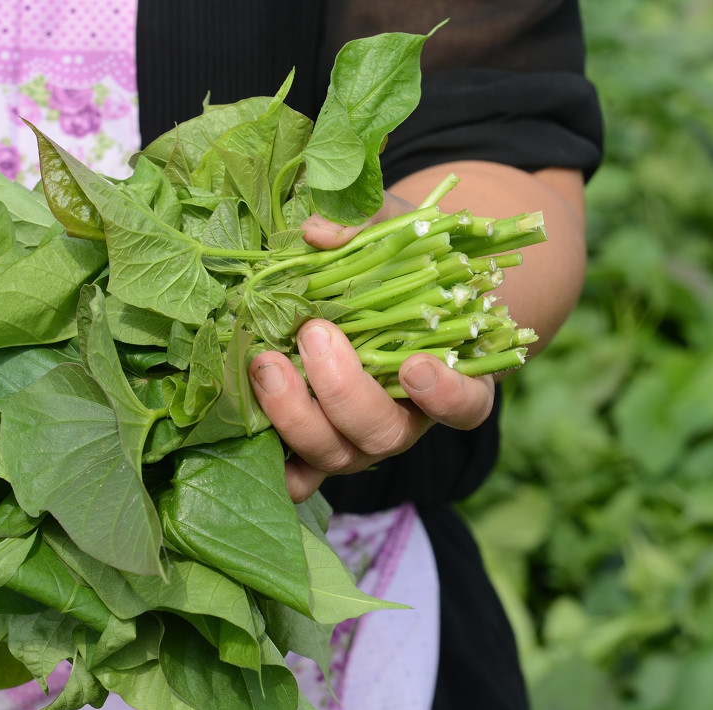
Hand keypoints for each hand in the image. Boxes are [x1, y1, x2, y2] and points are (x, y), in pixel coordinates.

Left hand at [250, 194, 495, 502]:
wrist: (370, 297)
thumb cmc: (397, 264)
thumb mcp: (393, 234)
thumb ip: (368, 228)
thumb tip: (318, 233)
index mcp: (449, 378)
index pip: (465, 405)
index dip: (446, 396)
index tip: (416, 365)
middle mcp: (405, 420)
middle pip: (384, 433)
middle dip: (345, 390)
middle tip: (314, 332)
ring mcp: (358, 442)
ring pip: (335, 455)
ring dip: (296, 415)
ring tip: (265, 362)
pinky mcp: (316, 451)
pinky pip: (299, 477)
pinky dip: (274, 461)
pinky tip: (247, 424)